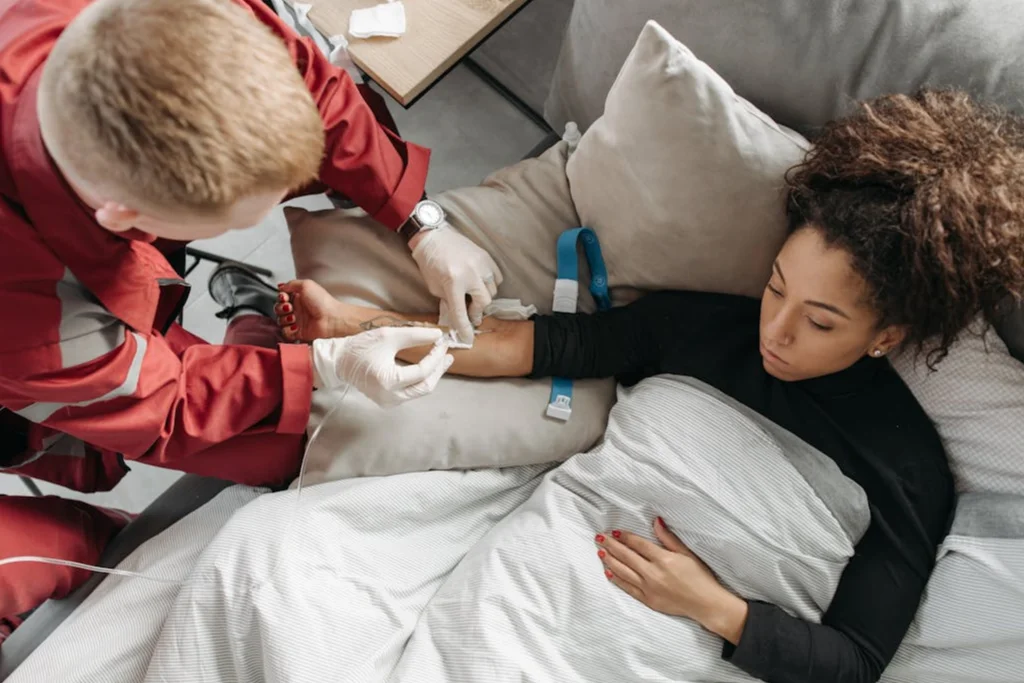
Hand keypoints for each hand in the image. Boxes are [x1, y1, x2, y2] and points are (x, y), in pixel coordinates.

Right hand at [277, 279, 348, 341]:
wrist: (332, 319)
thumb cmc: (323, 302)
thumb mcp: (307, 285)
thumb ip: (292, 284)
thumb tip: (281, 286)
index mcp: (300, 297)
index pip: (282, 298)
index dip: (281, 298)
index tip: (284, 297)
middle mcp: (298, 309)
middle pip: (279, 309)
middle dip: (281, 308)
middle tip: (289, 307)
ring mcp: (298, 321)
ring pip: (281, 321)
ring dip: (284, 319)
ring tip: (293, 317)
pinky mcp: (299, 332)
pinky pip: (286, 333)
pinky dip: (287, 330)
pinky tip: (294, 326)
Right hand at [310, 327, 452, 405]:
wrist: (340, 362)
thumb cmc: (361, 347)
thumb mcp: (389, 335)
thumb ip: (415, 335)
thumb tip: (438, 335)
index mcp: (388, 381)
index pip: (422, 371)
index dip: (435, 356)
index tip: (442, 342)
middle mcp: (390, 397)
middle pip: (425, 386)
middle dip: (438, 369)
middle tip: (448, 354)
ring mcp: (389, 402)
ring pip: (420, 391)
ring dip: (432, 375)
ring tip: (441, 359)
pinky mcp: (389, 402)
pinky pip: (411, 392)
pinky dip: (421, 380)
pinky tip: (427, 368)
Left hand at [410, 224, 502, 344]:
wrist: (433, 237)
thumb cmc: (430, 263)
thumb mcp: (434, 287)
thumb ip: (449, 301)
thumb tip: (460, 315)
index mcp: (453, 283)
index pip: (461, 312)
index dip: (465, 328)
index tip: (468, 338)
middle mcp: (470, 274)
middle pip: (483, 302)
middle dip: (477, 311)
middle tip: (471, 314)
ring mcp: (480, 264)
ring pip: (492, 290)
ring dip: (483, 297)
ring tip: (474, 297)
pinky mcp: (486, 256)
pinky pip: (496, 277)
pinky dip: (490, 284)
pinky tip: (480, 284)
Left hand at [596, 517, 747, 643]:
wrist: (706, 604)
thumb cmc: (700, 577)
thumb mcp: (687, 554)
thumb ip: (668, 538)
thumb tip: (656, 521)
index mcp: (663, 559)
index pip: (638, 544)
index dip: (625, 537)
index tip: (614, 531)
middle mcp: (653, 573)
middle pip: (626, 556)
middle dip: (611, 545)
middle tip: (599, 537)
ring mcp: (649, 588)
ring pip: (623, 571)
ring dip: (610, 560)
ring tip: (600, 551)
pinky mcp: (648, 601)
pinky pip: (628, 588)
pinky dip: (617, 579)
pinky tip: (608, 572)